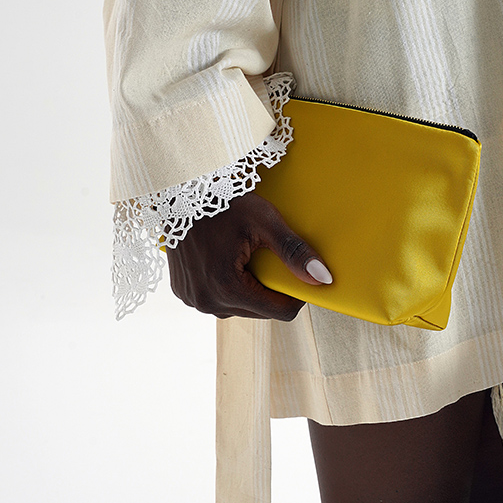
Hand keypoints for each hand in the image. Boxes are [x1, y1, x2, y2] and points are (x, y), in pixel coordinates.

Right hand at [167, 191, 331, 319]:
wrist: (179, 190)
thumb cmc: (222, 200)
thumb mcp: (264, 221)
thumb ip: (293, 251)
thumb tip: (323, 278)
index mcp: (227, 288)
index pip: (281, 312)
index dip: (297, 295)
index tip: (301, 273)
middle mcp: (207, 301)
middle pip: (261, 311)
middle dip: (271, 290)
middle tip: (270, 258)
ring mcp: (193, 299)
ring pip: (240, 307)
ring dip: (250, 289)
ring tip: (247, 257)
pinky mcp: (184, 293)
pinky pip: (219, 300)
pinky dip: (229, 286)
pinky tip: (228, 261)